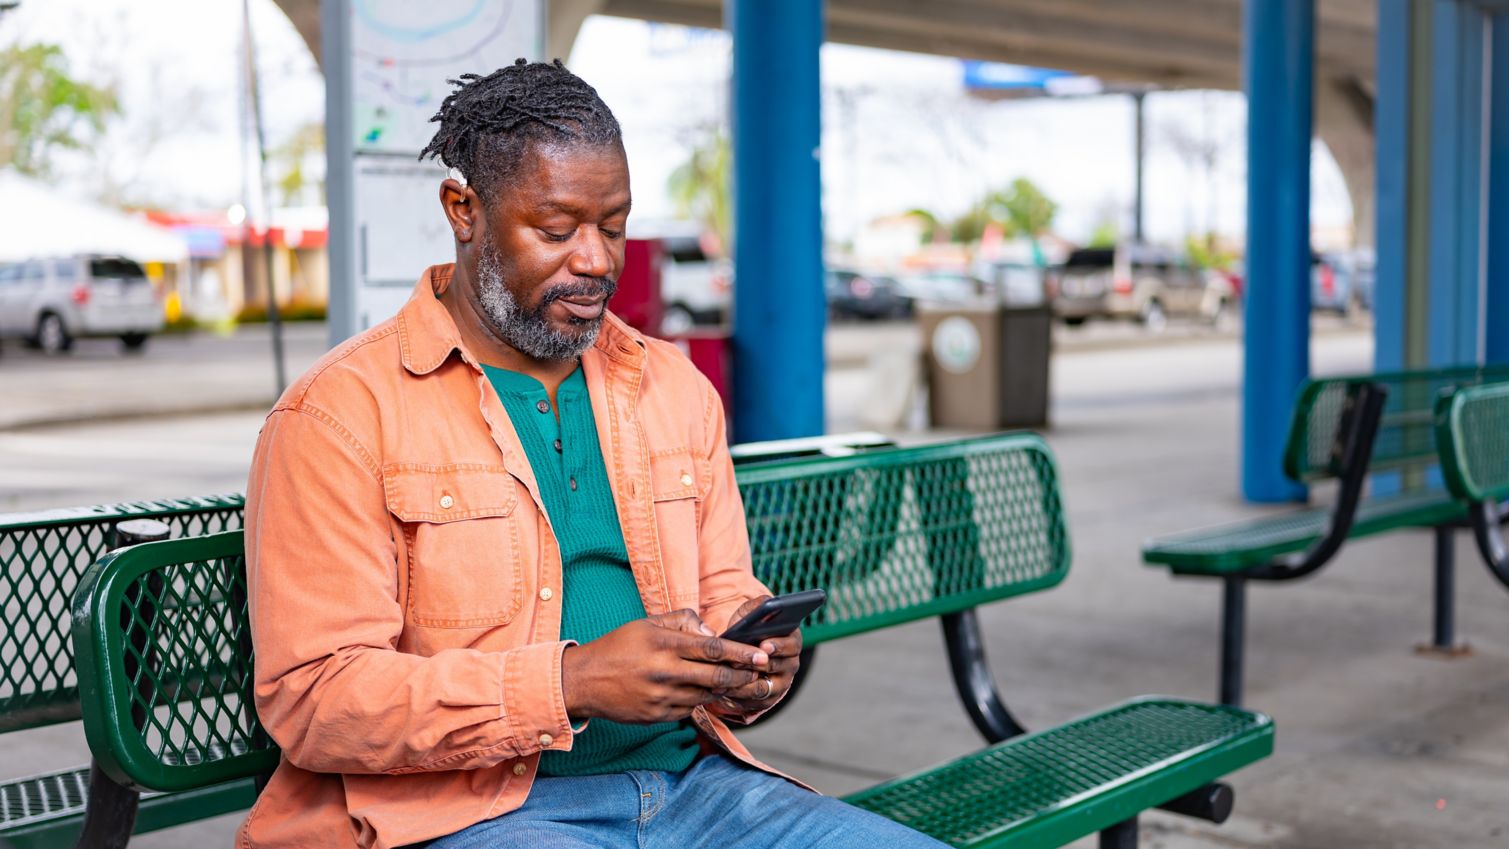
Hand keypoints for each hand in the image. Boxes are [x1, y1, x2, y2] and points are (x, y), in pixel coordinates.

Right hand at [561, 609, 768, 724]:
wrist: (583, 681)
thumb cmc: (618, 647)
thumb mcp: (647, 624)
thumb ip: (682, 622)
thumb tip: (712, 632)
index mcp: (664, 644)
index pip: (713, 649)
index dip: (741, 653)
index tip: (760, 655)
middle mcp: (664, 672)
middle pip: (717, 677)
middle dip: (744, 676)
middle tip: (761, 674)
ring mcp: (661, 697)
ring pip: (706, 695)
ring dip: (725, 690)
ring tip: (740, 683)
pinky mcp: (657, 716)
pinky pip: (690, 709)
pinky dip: (702, 700)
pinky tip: (707, 693)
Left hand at [707, 596, 802, 717]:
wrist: (743, 651)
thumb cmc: (748, 628)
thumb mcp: (751, 613)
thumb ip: (757, 607)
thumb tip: (764, 608)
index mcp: (792, 640)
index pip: (791, 644)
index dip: (778, 645)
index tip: (764, 644)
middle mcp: (791, 663)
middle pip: (778, 667)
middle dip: (757, 665)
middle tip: (739, 663)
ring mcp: (781, 683)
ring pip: (765, 687)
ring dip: (744, 682)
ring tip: (727, 677)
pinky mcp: (768, 698)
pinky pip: (754, 700)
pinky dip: (738, 695)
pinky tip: (723, 689)